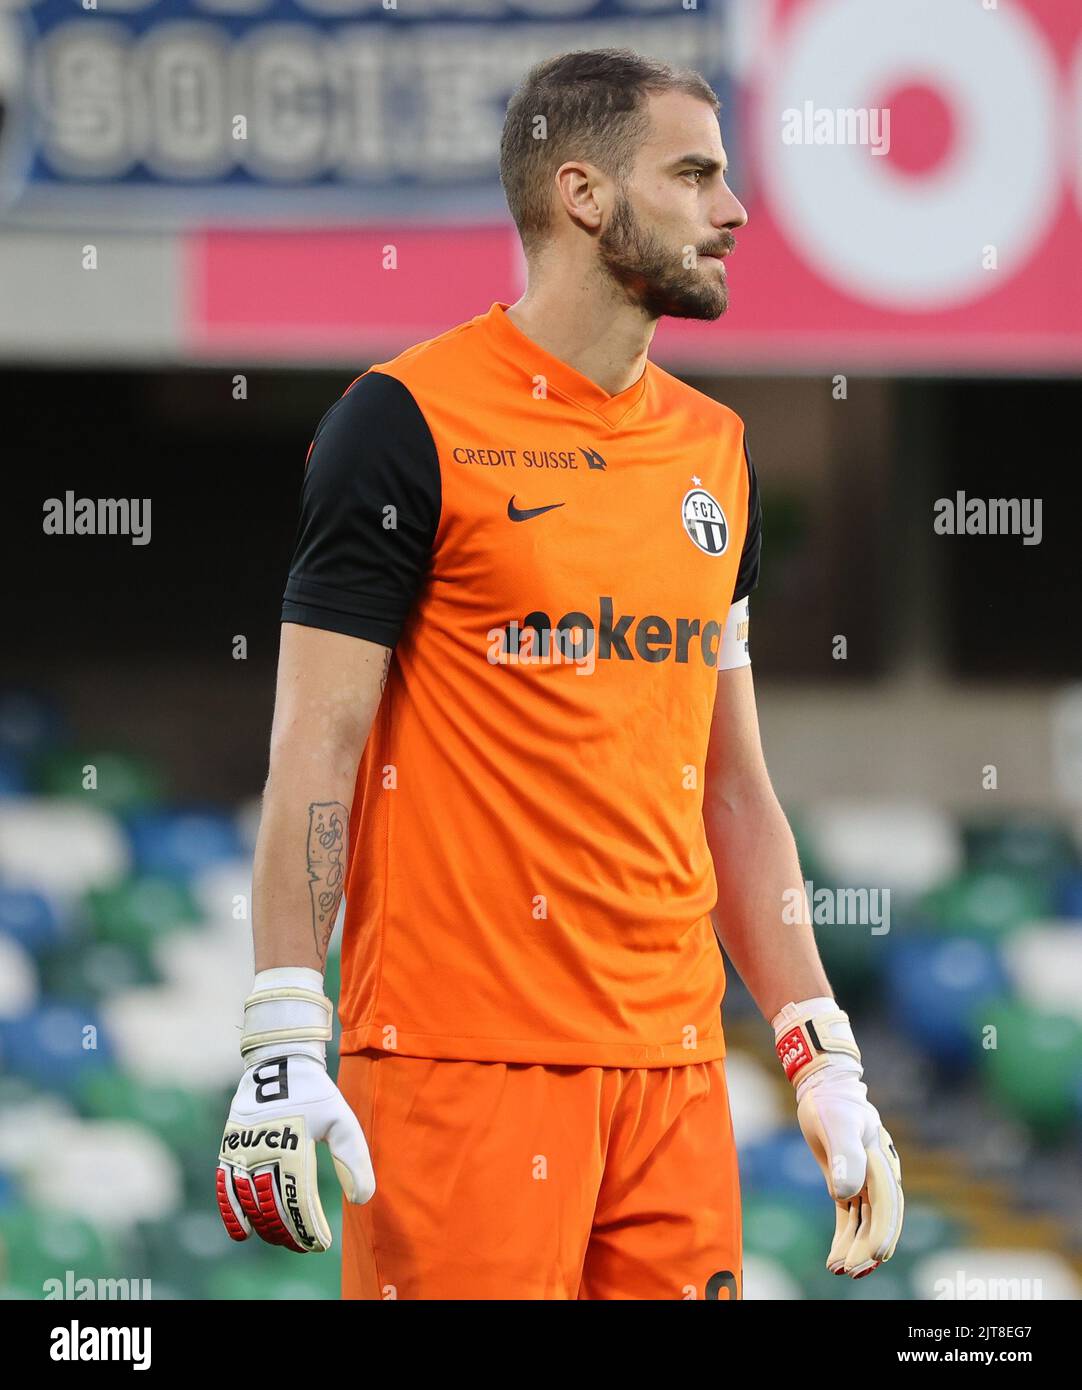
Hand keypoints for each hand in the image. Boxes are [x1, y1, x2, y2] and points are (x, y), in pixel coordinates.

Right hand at [216, 967, 374, 1252]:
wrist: (279, 1064)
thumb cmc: (316, 1094)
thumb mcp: (341, 1120)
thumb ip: (353, 1158)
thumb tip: (363, 1199)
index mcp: (293, 1145)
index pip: (299, 1200)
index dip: (309, 1228)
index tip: (322, 1244)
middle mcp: (263, 1151)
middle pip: (273, 1206)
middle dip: (289, 1232)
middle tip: (305, 1245)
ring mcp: (241, 1151)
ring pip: (249, 1202)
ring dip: (265, 1227)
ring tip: (282, 1241)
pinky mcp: (228, 1148)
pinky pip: (225, 1187)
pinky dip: (231, 1213)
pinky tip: (242, 1234)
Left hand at [773, 996, 902, 1277]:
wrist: (823, 1086)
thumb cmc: (832, 1103)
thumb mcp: (837, 1125)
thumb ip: (845, 1156)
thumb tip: (846, 1194)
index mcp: (881, 1163)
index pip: (886, 1205)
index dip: (883, 1231)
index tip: (875, 1255)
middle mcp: (878, 1176)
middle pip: (879, 1220)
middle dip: (868, 1248)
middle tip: (852, 1272)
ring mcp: (864, 1181)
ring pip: (864, 1223)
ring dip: (855, 1247)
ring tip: (839, 1271)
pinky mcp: (848, 1183)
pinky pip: (850, 1216)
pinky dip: (845, 1236)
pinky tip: (835, 1256)